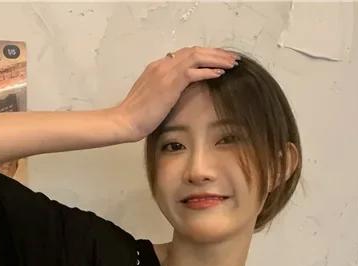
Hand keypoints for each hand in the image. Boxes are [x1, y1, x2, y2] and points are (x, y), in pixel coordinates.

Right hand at [114, 46, 240, 141]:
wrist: (125, 121)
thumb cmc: (137, 117)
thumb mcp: (152, 99)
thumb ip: (165, 91)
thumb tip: (177, 95)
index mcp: (158, 67)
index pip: (185, 54)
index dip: (204, 56)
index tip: (217, 61)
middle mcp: (162, 65)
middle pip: (194, 51)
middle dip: (215, 53)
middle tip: (231, 58)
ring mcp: (166, 72)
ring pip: (197, 57)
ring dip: (216, 59)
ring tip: (231, 64)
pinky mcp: (170, 83)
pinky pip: (194, 72)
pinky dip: (209, 71)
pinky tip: (220, 74)